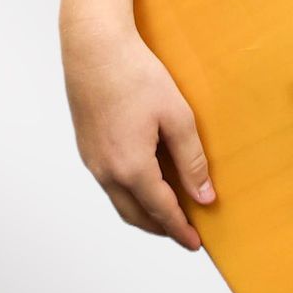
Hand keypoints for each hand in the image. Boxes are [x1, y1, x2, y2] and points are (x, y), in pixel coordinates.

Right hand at [62, 18, 213, 250]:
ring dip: (144, 211)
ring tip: (169, 210)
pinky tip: (146, 180)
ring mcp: (92, 161)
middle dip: (161, 227)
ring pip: (120, 201)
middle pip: (136, 215)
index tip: (196, 243)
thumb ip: (191, 159)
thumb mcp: (176, 116)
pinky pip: (110, 183)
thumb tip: (204, 195)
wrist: (94, 49)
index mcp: (131, 167)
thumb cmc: (136, 76)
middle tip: (185, 232)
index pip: (161, 210)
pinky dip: (130, 193)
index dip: (180, 229)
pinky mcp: (87, 148)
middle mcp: (106, 172)